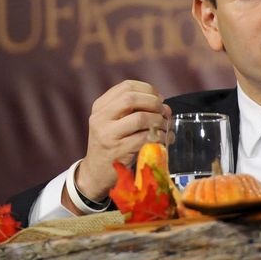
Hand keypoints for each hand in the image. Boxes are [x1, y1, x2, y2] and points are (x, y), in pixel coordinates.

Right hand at [73, 80, 170, 201]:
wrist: (95, 173)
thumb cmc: (110, 144)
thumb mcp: (112, 122)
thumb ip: (132, 109)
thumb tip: (163, 103)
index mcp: (100, 107)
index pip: (126, 86)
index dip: (148, 89)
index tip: (159, 98)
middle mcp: (100, 118)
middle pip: (132, 98)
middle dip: (154, 102)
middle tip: (163, 111)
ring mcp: (108, 135)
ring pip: (140, 117)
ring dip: (159, 120)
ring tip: (165, 126)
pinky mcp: (119, 151)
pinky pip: (145, 138)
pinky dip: (159, 137)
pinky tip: (163, 139)